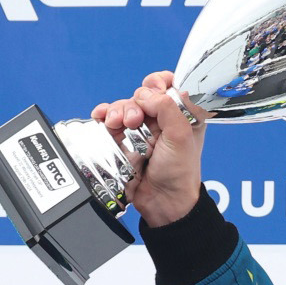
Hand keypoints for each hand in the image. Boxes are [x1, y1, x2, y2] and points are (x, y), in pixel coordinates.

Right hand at [91, 71, 207, 226]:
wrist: (162, 201)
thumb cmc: (179, 174)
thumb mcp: (181, 137)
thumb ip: (167, 109)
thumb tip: (146, 94)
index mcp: (183, 115)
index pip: (171, 85)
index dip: (160, 83)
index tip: (155, 90)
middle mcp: (162, 119)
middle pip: (142, 94)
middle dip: (135, 102)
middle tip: (136, 119)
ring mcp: (141, 129)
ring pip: (124, 106)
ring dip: (118, 110)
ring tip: (119, 123)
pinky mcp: (123, 139)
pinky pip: (109, 119)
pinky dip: (103, 115)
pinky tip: (102, 118)